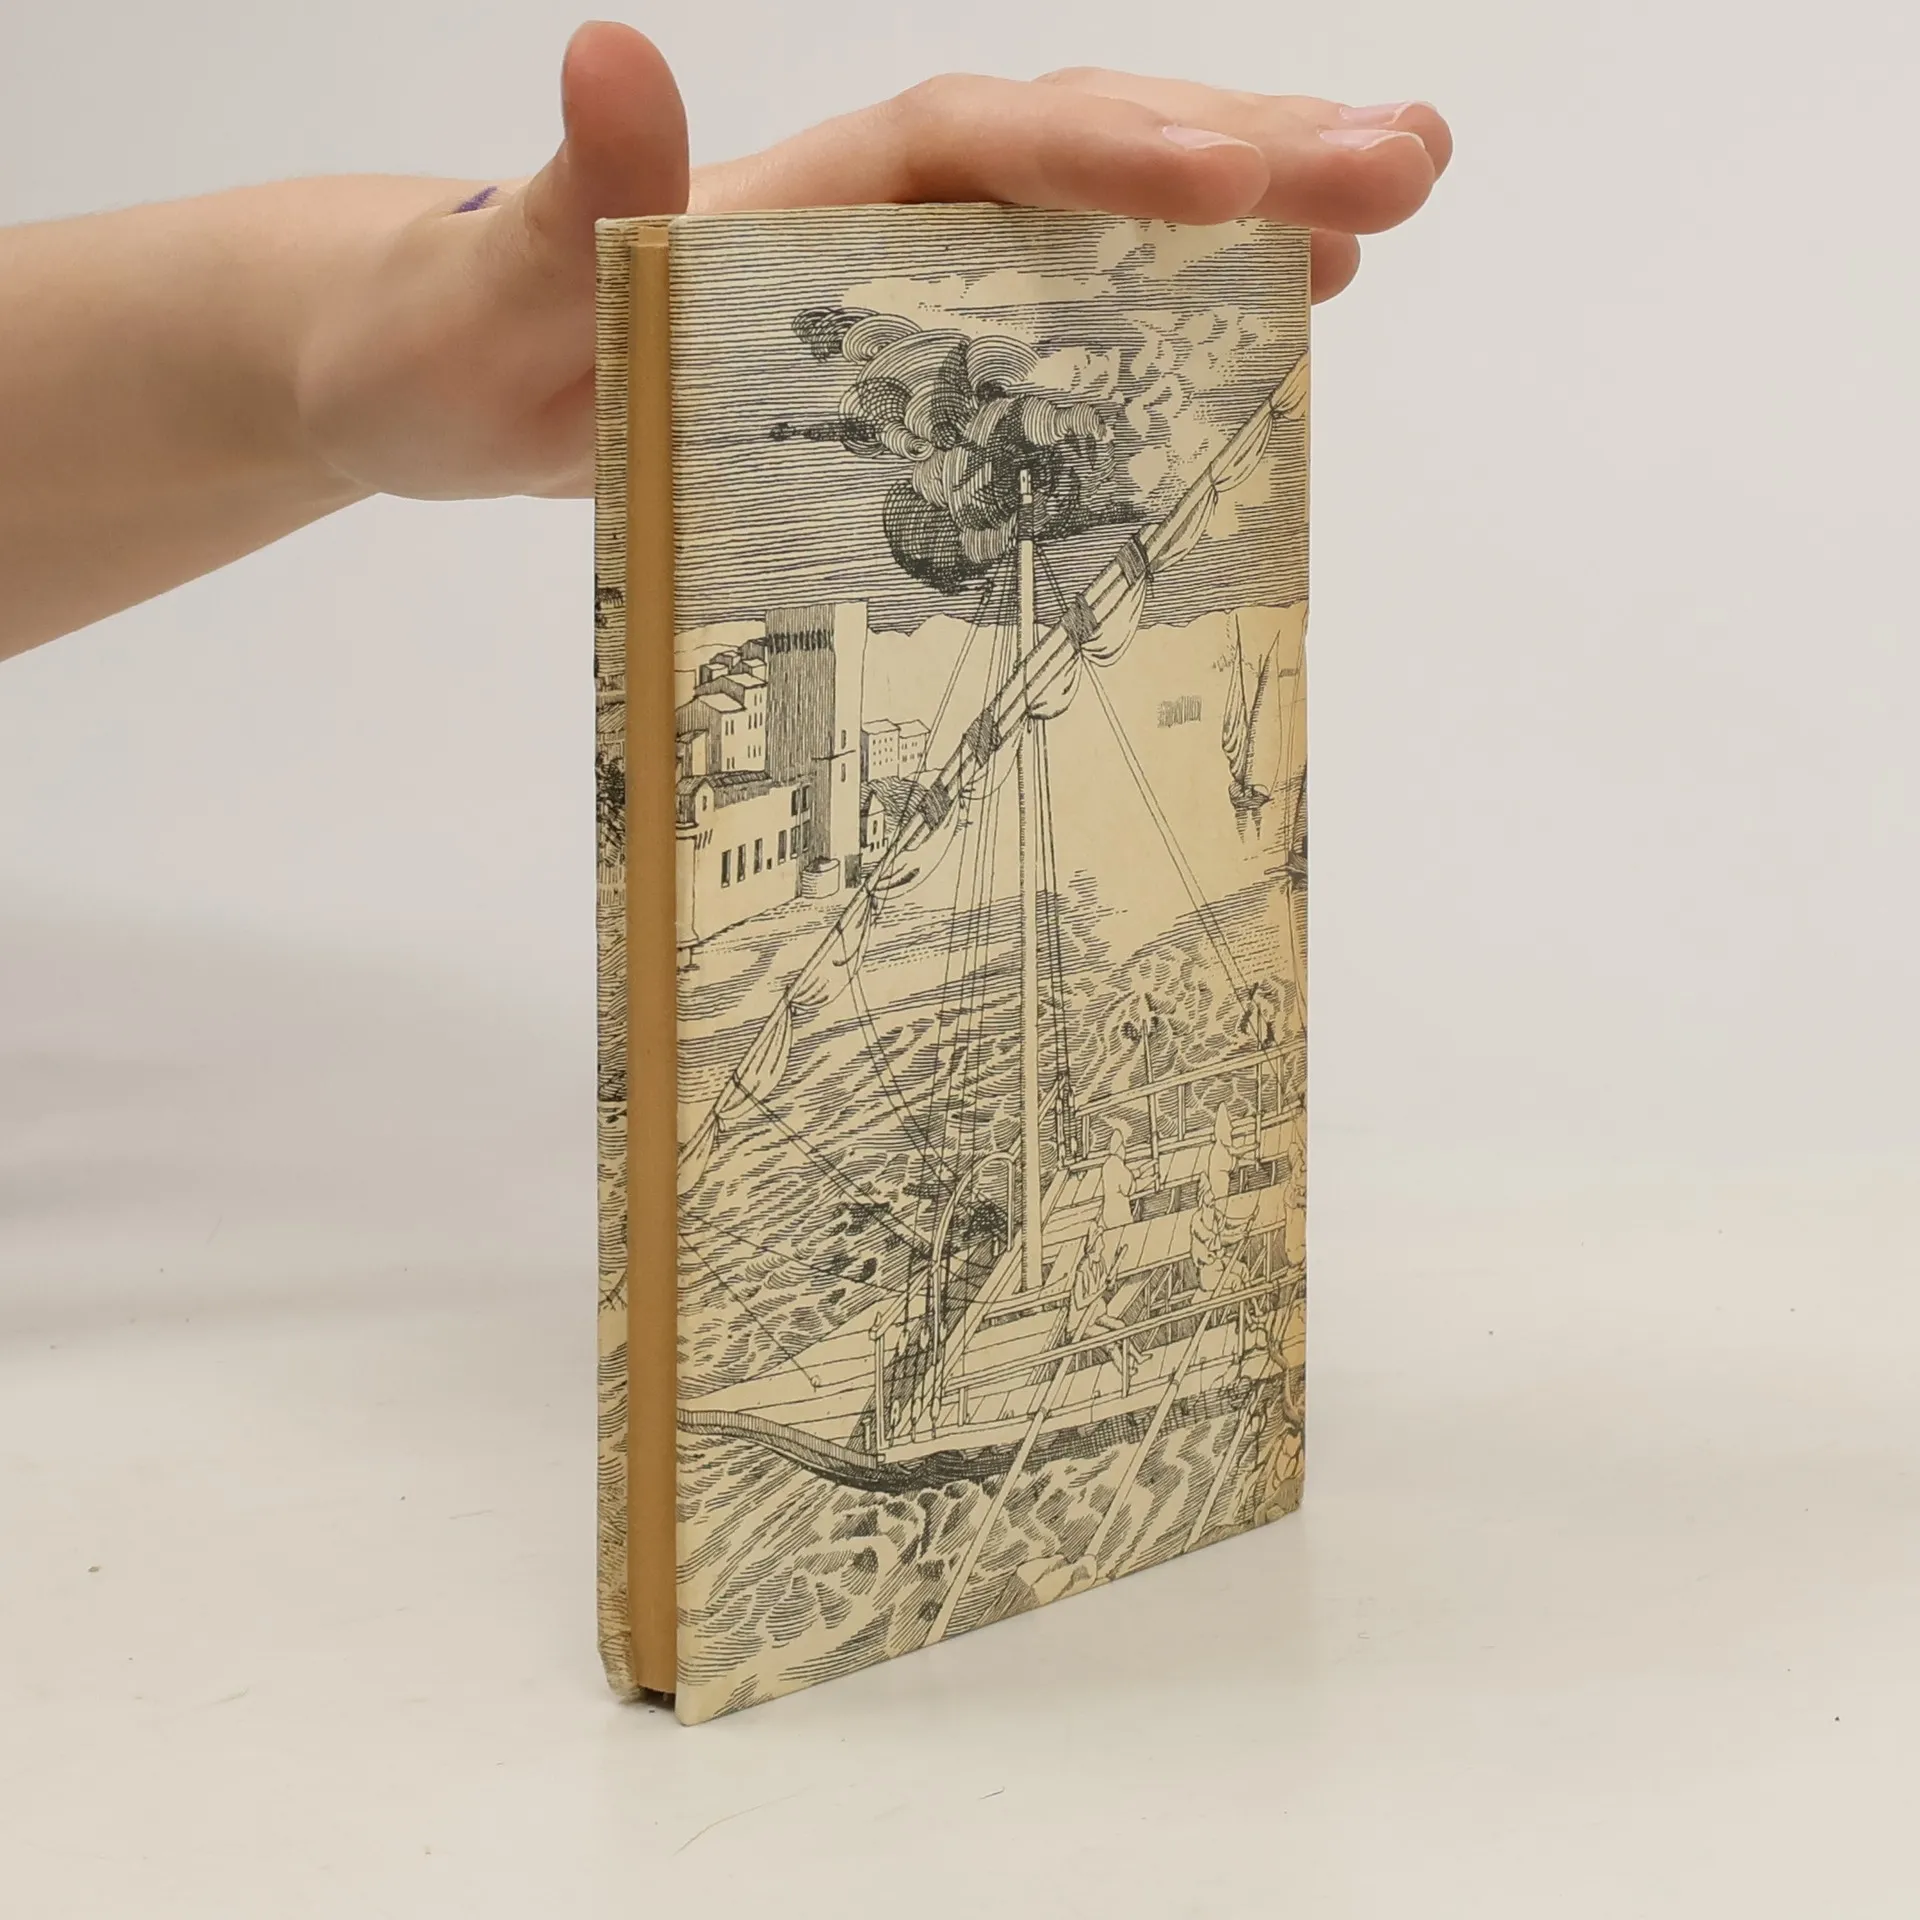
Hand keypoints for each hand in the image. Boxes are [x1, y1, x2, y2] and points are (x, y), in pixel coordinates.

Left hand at [298, 22, 1450, 504]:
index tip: (1231, 188)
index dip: (1107, 162)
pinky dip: (1183, 294)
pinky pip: (1078, 301)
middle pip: (1089, 148)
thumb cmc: (479, 343)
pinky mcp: (930, 340)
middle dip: (1250, 151)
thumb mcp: (505, 286)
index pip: (982, 147)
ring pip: (1109, 211)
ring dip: (1255, 203)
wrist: (472, 376)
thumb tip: (611, 52)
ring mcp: (920, 268)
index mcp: (808, 190)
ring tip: (1393, 204)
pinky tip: (1278, 303)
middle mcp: (887, 206)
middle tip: (1413, 165)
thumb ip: (575, 196)